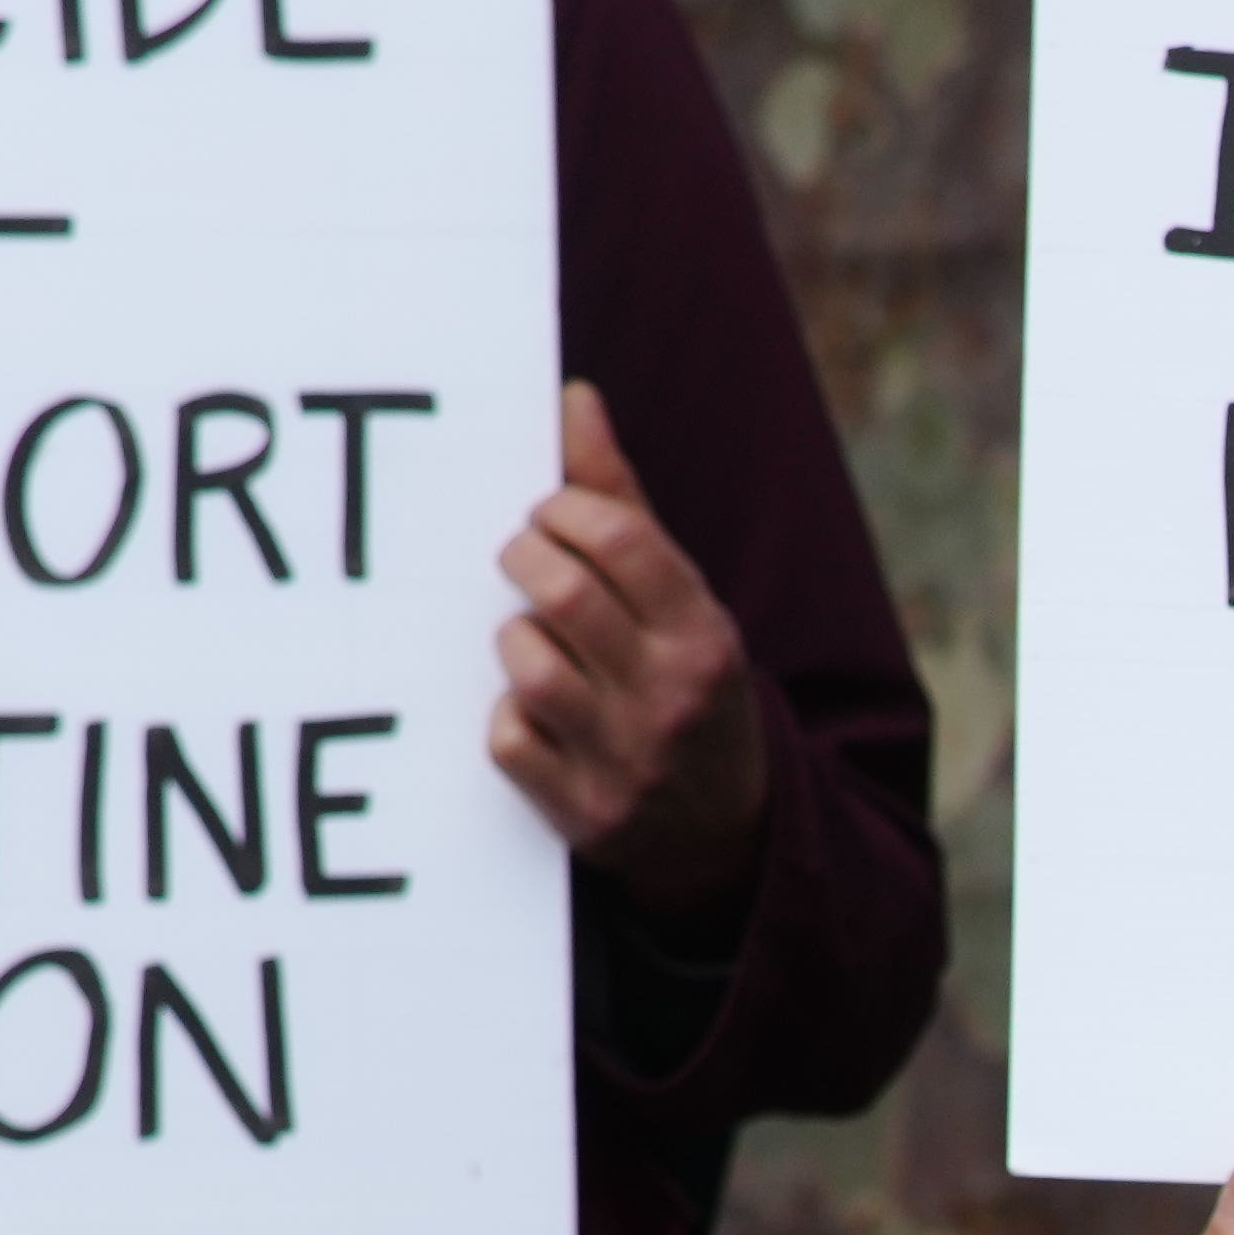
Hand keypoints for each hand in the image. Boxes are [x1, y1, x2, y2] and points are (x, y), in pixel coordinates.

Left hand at [489, 383, 768, 916]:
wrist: (726, 835)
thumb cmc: (682, 685)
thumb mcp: (680, 602)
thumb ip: (623, 504)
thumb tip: (573, 399)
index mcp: (706, 636)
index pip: (622, 538)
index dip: (564, 511)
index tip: (549, 517)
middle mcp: (675, 698)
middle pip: (563, 592)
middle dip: (523, 561)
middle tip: (523, 565)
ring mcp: (630, 760)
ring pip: (529, 663)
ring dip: (512, 640)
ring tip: (529, 641)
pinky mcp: (585, 811)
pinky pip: (509, 740)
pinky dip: (507, 720)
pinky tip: (530, 715)